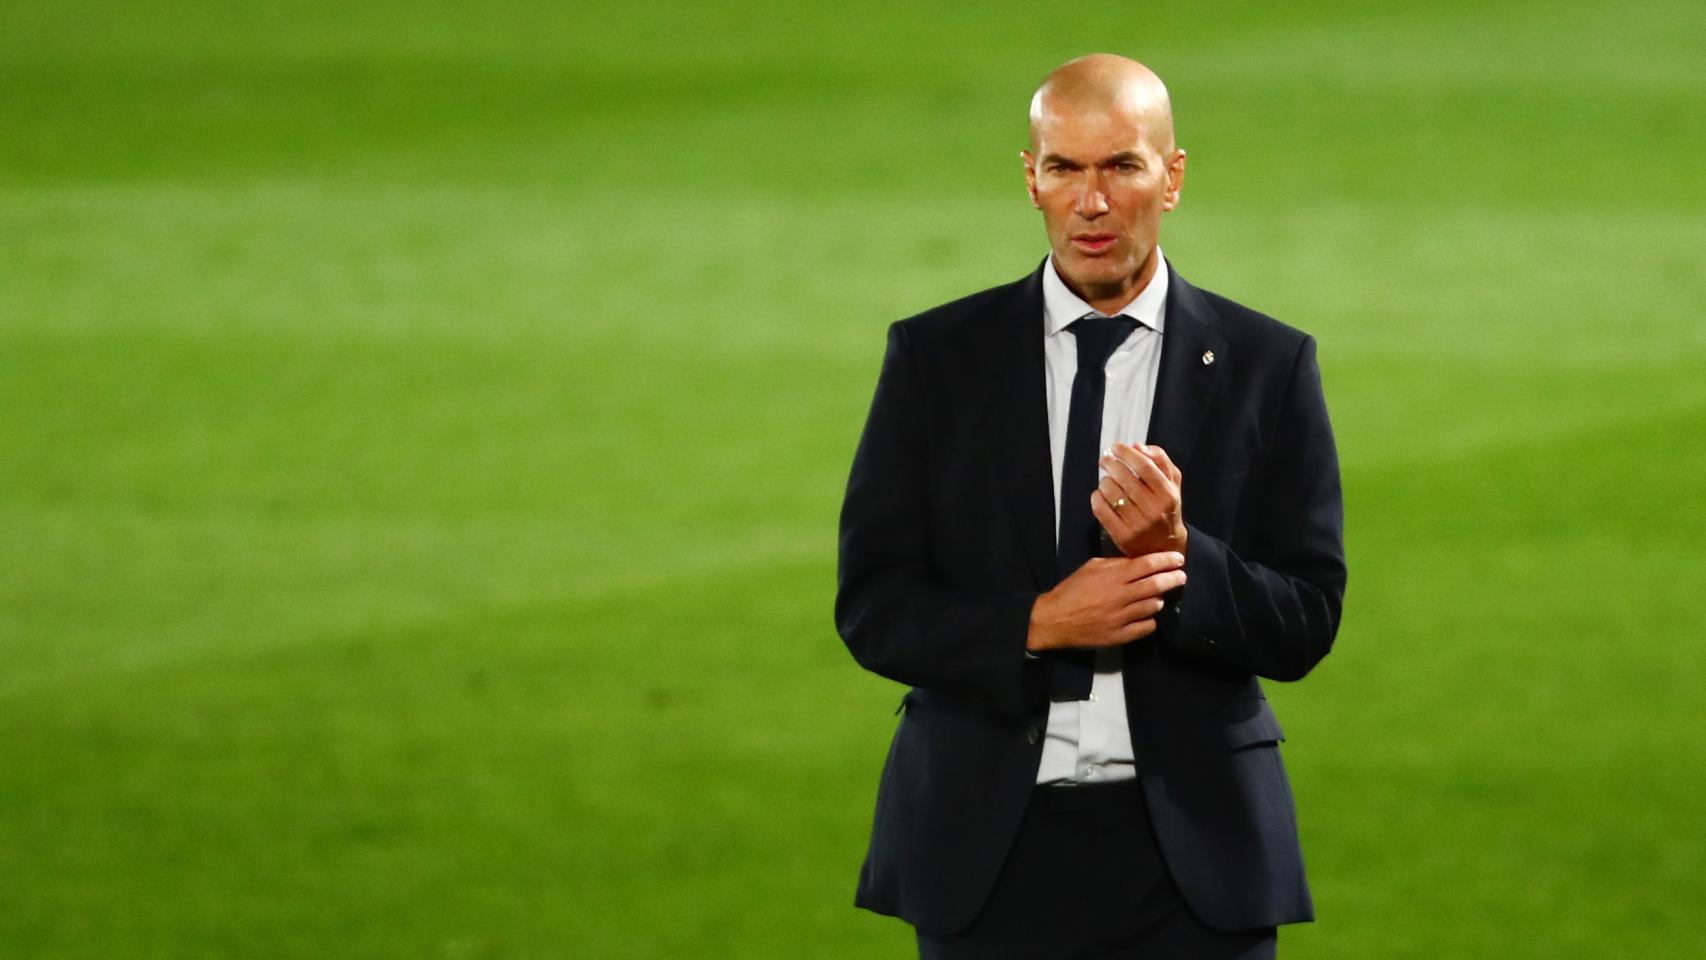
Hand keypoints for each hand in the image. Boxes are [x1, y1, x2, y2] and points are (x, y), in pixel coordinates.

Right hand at [1026, 552, 1186, 651]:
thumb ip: (1115, 564)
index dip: (1166, 560)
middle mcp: (1120, 596)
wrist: (1054, 620)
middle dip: (1173, 579)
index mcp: (1112, 577)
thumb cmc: (1071, 590)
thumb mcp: (1090, 568)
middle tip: (1181, 576)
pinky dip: (1150, 619)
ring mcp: (1121, 618)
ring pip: (1153, 606)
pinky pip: (1147, 627)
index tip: (1178, 559)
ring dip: (1159, 599)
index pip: (1146, 565)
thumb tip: (1137, 562)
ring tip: (1159, 596)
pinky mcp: (1120, 636)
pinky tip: (1146, 615)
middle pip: (1155, 585)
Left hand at [1092, 443, 1187, 557]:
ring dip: (1104, 481)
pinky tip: (1100, 494)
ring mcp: (1137, 524)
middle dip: (1111, 464)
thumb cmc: (1166, 507)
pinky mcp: (1122, 536)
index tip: (1115, 447)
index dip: (1127, 453)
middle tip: (1105, 460)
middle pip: (1125, 477)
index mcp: (1168, 494)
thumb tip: (1138, 446)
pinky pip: (1101, 510)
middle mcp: (1154, 509)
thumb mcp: (1173, 483)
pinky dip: (1096, 498)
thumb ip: (1160, 460)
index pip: (1144, 466)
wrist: (1165, 546)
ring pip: (1111, 492)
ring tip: (1107, 480)